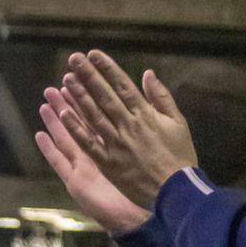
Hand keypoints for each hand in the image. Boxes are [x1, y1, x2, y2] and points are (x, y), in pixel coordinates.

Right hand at [36, 88, 151, 233]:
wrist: (143, 217)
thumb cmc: (147, 190)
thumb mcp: (148, 158)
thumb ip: (144, 134)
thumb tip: (145, 114)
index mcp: (113, 148)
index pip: (100, 118)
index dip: (90, 99)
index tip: (81, 80)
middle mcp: (97, 156)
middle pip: (81, 125)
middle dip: (69, 103)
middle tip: (55, 84)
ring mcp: (85, 169)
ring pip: (68, 139)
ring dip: (56, 121)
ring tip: (44, 102)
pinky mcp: (79, 183)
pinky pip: (62, 163)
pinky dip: (50, 149)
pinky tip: (40, 135)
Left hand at [58, 49, 198, 209]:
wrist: (177, 192)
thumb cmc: (181, 158)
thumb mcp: (178, 124)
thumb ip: (162, 98)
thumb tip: (148, 74)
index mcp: (146, 116)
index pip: (123, 86)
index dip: (107, 69)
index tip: (93, 54)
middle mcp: (129, 127)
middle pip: (105, 96)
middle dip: (88, 76)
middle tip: (73, 59)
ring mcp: (117, 145)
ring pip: (94, 116)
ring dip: (79, 97)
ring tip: (66, 79)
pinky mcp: (109, 163)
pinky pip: (89, 144)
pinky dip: (77, 129)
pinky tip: (64, 114)